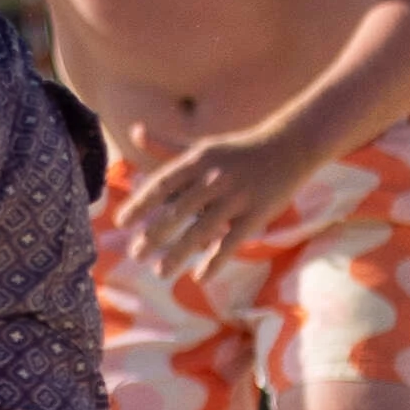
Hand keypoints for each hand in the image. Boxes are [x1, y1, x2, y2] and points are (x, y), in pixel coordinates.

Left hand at [109, 126, 318, 270]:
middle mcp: (214, 178)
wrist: (289, 148)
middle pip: (178, 212)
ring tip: (160, 272)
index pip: (161, 185)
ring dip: (178, 254)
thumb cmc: (236, 151)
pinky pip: (232, 242)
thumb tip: (134, 131)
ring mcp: (236, 197)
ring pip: (201, 231)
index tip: (121, 223)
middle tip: (135, 255)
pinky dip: (215, 260)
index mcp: (197, 160)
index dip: (140, 204)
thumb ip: (166, 145)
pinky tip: (198, 277)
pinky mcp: (257, 214)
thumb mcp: (201, 146)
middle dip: (154, 235)